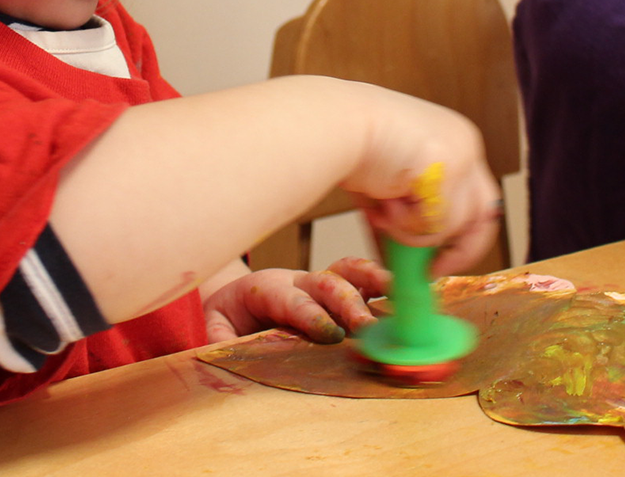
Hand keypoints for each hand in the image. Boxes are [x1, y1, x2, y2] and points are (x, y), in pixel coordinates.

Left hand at [201, 257, 387, 343]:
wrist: (236, 295)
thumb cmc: (229, 316)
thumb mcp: (215, 328)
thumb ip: (220, 340)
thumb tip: (224, 353)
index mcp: (266, 291)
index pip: (291, 299)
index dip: (310, 314)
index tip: (329, 333)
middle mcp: (298, 282)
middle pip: (327, 283)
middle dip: (348, 303)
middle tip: (367, 328)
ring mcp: (319, 283)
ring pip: (349, 272)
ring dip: (374, 282)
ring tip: (400, 297)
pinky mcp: (336, 288)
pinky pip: (363, 278)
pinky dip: (385, 283)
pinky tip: (409, 293)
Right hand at [345, 86, 499, 274]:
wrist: (332, 124)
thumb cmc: (348, 147)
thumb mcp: (386, 188)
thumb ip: (403, 218)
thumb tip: (402, 265)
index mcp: (452, 141)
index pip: (473, 197)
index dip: (457, 234)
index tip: (438, 261)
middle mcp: (465, 143)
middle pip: (485, 212)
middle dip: (462, 250)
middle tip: (433, 271)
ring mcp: (462, 154)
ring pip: (455, 223)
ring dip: (414, 230)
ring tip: (383, 211)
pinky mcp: (449, 167)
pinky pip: (438, 223)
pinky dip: (407, 224)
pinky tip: (384, 201)